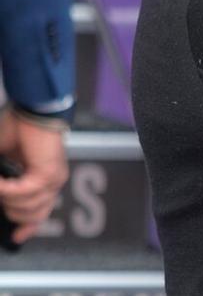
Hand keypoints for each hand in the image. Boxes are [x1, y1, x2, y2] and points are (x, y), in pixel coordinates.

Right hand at [0, 109, 67, 243]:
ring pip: (26, 207)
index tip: (16, 237)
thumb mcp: (4, 159)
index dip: (28, 227)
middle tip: (1, 188)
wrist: (32, 109)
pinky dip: (5, 189)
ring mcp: (53, 179)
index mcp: (44, 180)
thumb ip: (2, 182)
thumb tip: (0, 190)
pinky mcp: (48, 173)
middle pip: (32, 215)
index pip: (40, 212)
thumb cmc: (18, 129)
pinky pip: (23, 192)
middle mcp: (52, 182)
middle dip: (9, 208)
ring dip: (5, 197)